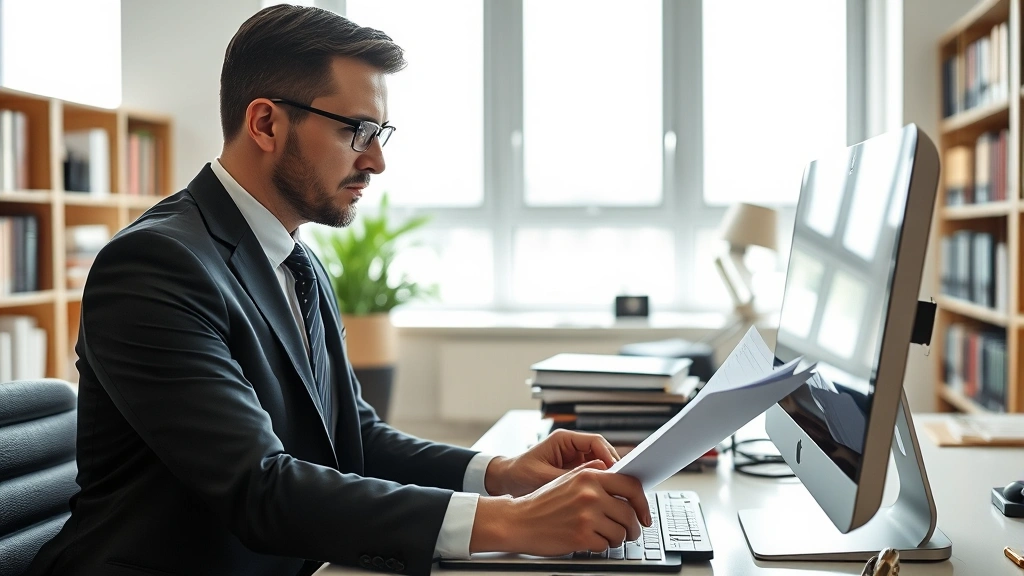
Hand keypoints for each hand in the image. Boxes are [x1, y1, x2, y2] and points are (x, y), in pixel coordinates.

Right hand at [471, 460, 650, 555]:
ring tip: (605, 536)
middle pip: (630, 513)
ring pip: (621, 532)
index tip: (644, 514)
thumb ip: (593, 472)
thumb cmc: (542, 502)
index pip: (631, 486)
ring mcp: (586, 515)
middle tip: (631, 532)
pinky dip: (602, 546)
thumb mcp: (567, 478)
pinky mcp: (581, 536)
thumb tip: (619, 472)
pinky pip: (606, 545)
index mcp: (590, 476)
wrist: (518, 521)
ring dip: (617, 538)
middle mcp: (590, 493)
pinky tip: (590, 540)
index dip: (643, 502)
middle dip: (634, 527)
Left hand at [484, 429, 619, 496]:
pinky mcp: (575, 471)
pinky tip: (608, 498)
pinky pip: (594, 475)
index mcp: (564, 440)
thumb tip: (595, 480)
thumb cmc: (519, 475)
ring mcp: (574, 458)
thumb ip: (569, 477)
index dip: (610, 455)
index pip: (595, 442)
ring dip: (611, 478)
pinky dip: (602, 485)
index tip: (618, 471)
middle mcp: (572, 447)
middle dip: (616, 467)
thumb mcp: (543, 477)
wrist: (505, 480)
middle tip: (626, 484)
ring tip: (620, 494)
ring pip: (601, 465)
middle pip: (603, 453)